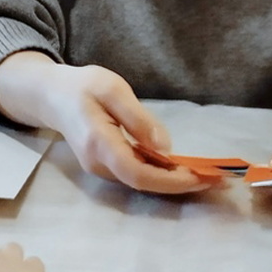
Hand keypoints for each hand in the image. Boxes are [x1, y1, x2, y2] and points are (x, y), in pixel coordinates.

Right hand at [0, 53, 208, 194]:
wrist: (52, 96)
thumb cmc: (82, 87)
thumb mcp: (112, 89)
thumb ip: (138, 118)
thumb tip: (165, 147)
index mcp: (100, 144)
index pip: (140, 173)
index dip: (172, 180)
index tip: (202, 177)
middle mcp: (100, 164)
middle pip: (145, 183)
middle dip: (182, 185)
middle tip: (218, 180)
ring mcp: (101, 168)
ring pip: (143, 182)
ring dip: (176, 181)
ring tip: (209, 175)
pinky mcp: (107, 166)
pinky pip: (138, 174)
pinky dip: (163, 174)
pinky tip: (184, 168)